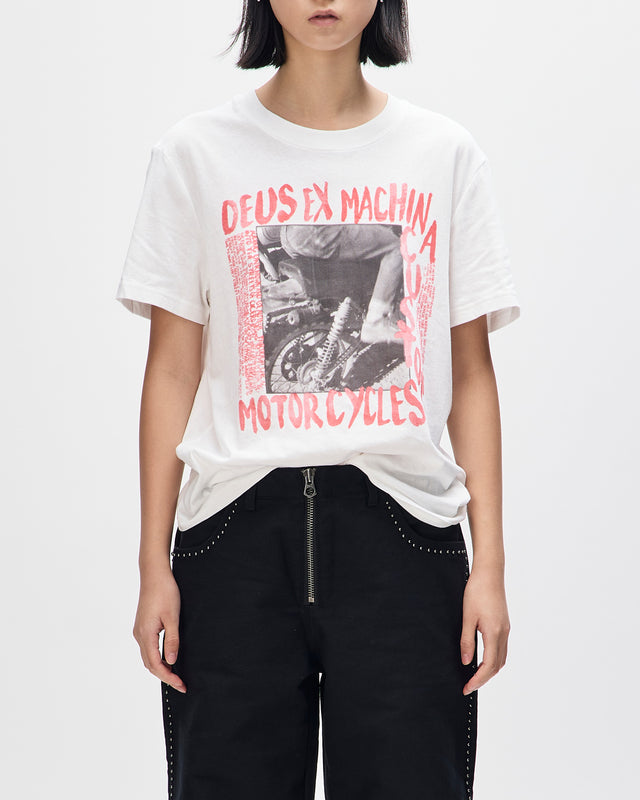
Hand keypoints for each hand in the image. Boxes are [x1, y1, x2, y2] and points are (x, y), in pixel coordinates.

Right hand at [132, 568, 186, 692]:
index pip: (156, 665)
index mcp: (146, 634)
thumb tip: (171, 662)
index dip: (168, 677)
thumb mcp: (173, 617)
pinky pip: (148, 647)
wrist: (154, 574)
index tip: (181, 685)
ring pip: (148, 656)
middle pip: (150, 664)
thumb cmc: (165, 592)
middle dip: (165, 676)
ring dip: (160, 668)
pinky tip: (168, 658)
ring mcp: (139, 630)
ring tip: (176, 674)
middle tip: (181, 684)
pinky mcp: (142, 625)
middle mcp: (139, 634)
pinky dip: (157, 657)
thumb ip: (172, 640)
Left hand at [460, 563, 509, 694]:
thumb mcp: (467, 616)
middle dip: (484, 678)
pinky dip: (493, 658)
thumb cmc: (476, 591)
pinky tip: (483, 657)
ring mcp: (506, 628)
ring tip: (474, 675)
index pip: (488, 666)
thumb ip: (466, 640)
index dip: (478, 680)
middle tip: (469, 685)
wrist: (489, 572)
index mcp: (494, 633)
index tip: (467, 688)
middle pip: (497, 665)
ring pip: (501, 658)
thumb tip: (466, 662)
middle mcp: (504, 633)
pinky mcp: (504, 624)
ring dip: (490, 669)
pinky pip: (502, 648)